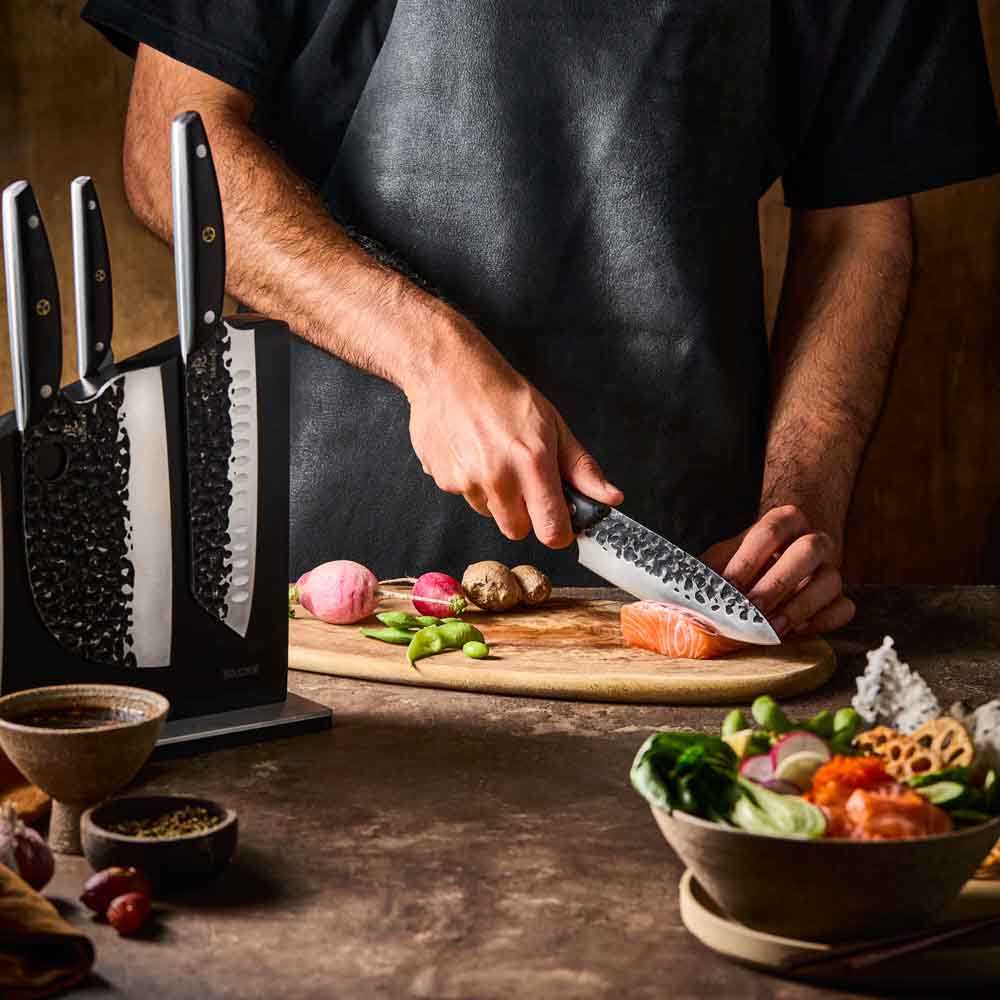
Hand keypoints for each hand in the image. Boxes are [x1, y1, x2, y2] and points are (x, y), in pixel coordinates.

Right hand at [405, 335, 622, 546]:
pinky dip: (472, 483)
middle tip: (524, 481)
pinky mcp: (442, 480)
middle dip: (525, 515)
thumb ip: (581, 468)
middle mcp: (498, 478)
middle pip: (518, 531)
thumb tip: (611, 497)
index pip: (551, 531)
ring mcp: (466, 481)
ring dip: (496, 498)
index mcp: (532, 463)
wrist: (448, 371)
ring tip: (494, 458)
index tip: (559, 522)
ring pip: (490, 514)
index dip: (559, 531)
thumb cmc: (502, 393)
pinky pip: (465, 497)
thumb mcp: (553, 425)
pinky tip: (472, 453)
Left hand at [701, 505, 854, 636]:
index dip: (748, 561)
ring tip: (774, 627)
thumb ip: (709, 571)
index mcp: (784, 521)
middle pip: (808, 551)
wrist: (777, 560)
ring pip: (831, 580)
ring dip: (801, 606)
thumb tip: (683, 596)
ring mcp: (831, 568)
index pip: (769, 532)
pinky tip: (799, 630)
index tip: (729, 587)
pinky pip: (845, 607)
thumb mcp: (722, 558)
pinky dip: (824, 620)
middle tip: (753, 609)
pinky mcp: (840, 597)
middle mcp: (813, 540)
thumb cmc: (743, 562)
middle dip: (778, 582)